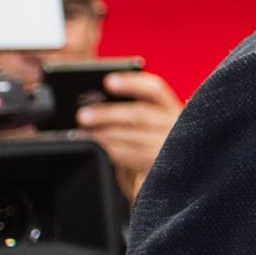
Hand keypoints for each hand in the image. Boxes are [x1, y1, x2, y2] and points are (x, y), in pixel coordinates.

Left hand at [76, 70, 182, 202]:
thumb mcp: (148, 121)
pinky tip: (96, 147)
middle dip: (109, 114)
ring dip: (104, 135)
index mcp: (171, 107)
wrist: (166, 174)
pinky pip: (131, 156)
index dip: (132, 84)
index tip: (107, 81)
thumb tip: (95, 101)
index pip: (155, 89)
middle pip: (140, 115)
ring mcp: (168, 146)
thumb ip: (131, 108)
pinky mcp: (158, 165)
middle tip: (82, 115)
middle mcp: (174, 125)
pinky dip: (110, 150)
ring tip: (81, 133)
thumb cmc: (148, 138)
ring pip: (133, 137)